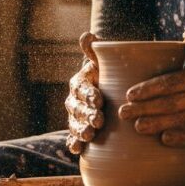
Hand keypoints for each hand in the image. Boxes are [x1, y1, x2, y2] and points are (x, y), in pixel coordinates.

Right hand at [65, 32, 103, 153]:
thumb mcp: (103, 62)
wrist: (112, 92)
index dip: (89, 94)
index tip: (99, 99)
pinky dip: (74, 144)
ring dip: (80, 130)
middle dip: (86, 114)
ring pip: (74, 124)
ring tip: (89, 135)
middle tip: (98, 120)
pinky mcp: (79, 131)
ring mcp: (75, 118)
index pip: (82, 88)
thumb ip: (94, 51)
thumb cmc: (108, 75)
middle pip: (77, 108)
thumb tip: (88, 36)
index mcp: (80, 83)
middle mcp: (74, 100)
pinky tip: (78, 149)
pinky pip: (73, 138)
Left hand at [118, 23, 184, 146]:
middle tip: (123, 112)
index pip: (170, 83)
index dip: (149, 89)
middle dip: (144, 109)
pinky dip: (178, 139)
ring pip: (178, 122)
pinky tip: (162, 139)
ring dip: (156, 125)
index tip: (130, 94)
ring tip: (136, 126)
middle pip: (169, 104)